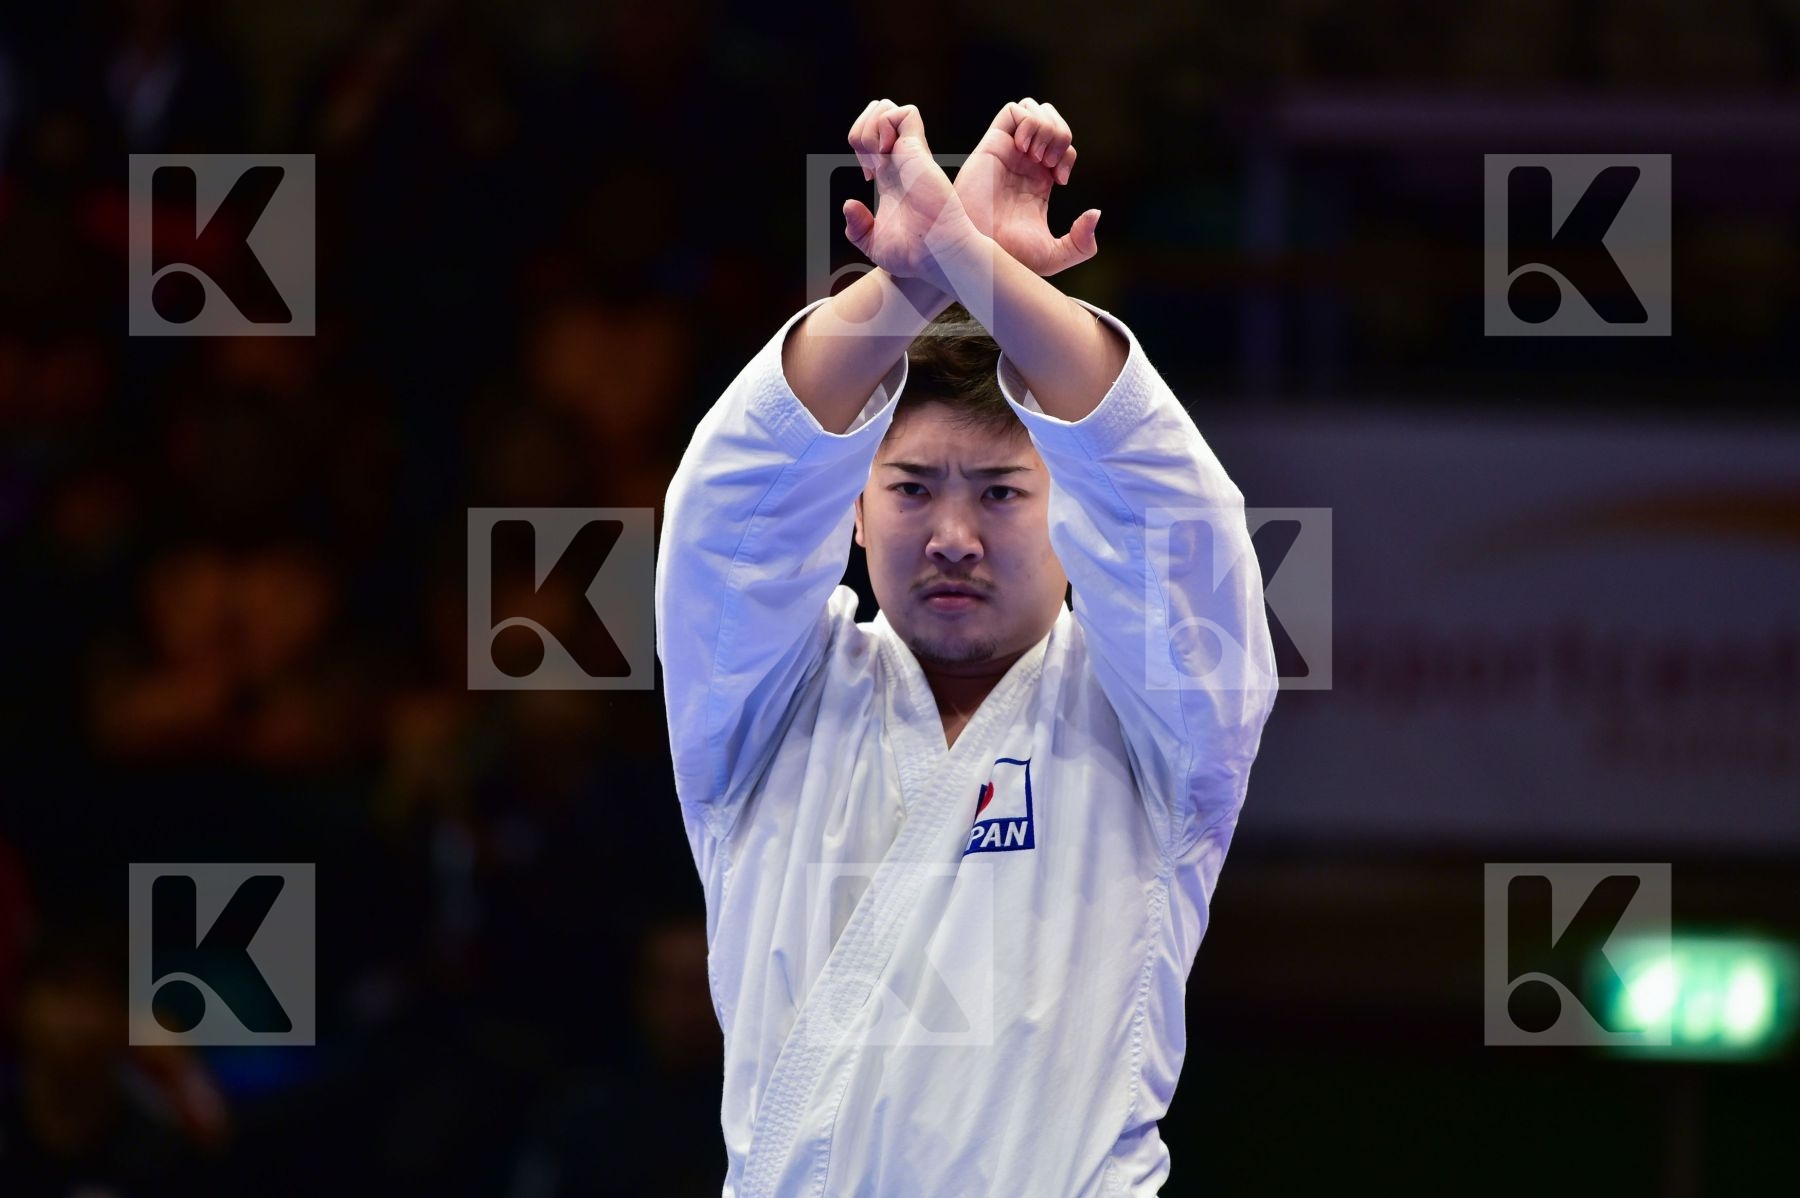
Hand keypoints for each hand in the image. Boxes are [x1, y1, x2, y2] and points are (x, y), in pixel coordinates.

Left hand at [842, 100, 987, 296]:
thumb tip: (849, 204)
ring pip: (888, 109)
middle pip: (877, 116)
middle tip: (865, 161)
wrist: (933, 255)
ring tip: (873, 155)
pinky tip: (881, 152)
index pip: (871, 140)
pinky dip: (885, 124)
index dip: (859, 147)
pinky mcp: (919, 151)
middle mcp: (901, 161)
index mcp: (892, 177)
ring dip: (869, 125)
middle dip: (860, 128)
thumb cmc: (912, 255)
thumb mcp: (873, 245)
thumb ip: (857, 229)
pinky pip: (903, 114)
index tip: (866, 176)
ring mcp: (910, 154)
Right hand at [954, 98, 1099, 276]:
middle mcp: (1022, 163)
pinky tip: (1025, 148)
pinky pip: (1014, 111)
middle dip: (1060, 134)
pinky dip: (1028, 122)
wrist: (980, 251)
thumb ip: (1081, 244)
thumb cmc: (1009, 257)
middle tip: (1049, 164)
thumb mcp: (1055, 256)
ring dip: (1045, 127)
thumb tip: (1095, 214)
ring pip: (1034, 110)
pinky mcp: (992, 144)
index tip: (1059, 181)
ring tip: (1036, 156)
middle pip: (1051, 121)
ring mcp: (1007, 151)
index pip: (1063, 146)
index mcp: (1037, 182)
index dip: (1068, 156)